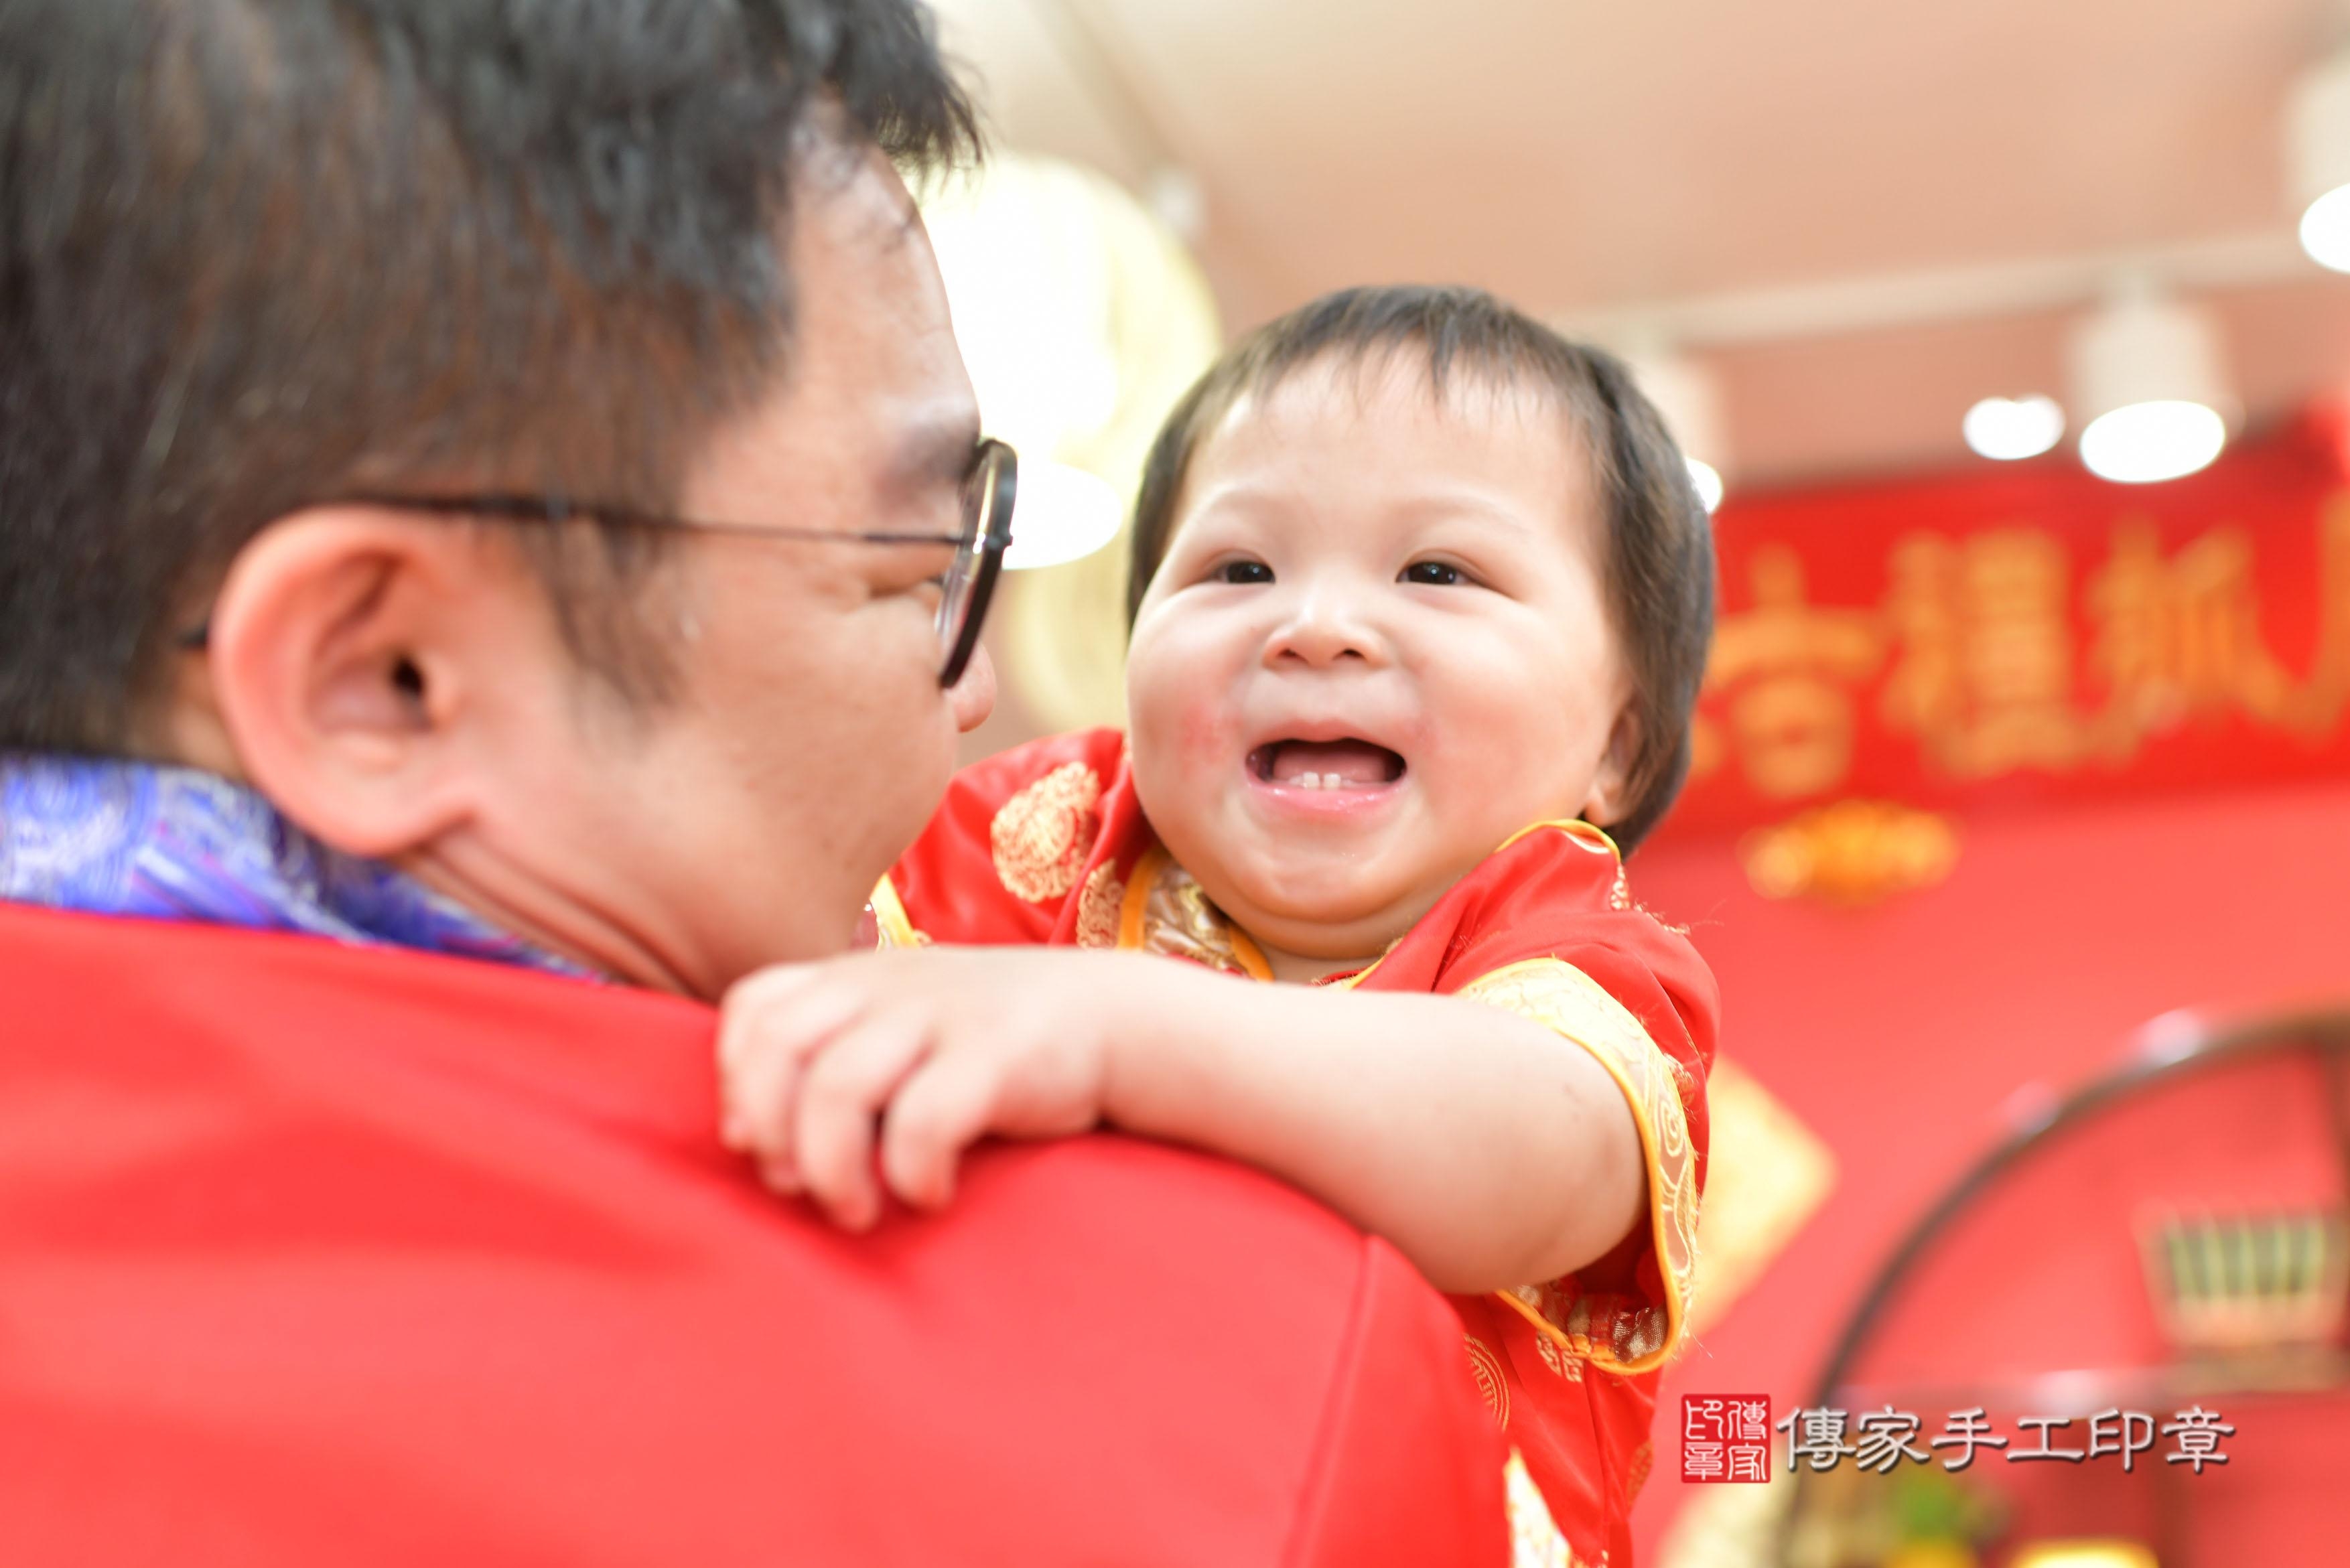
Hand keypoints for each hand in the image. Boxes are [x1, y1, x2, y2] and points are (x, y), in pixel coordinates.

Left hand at [717, 946, 1151, 1229]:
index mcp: (857, 977)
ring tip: (858, 1211)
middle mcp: (889, 985)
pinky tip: (929, 1194)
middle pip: (777, 1047)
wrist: (1115, 1019)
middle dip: (770, 1131)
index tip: (760, 1140)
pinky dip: (910, 1171)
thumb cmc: (991, 1045)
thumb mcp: (904, 1024)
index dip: (738, 1079)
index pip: (756, 1006)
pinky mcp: (997, 1053)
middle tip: (799, 1189)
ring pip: (838, 1085)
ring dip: (830, 1167)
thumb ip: (833, 1054)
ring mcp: (942, 1014)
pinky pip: (924, 1117)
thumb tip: (750, 1141)